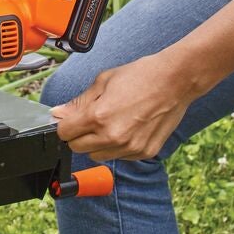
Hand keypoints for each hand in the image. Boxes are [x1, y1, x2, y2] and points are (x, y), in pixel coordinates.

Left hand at [51, 53, 193, 161]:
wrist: (175, 81)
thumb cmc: (140, 76)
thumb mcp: (103, 81)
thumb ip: (79, 102)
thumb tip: (58, 114)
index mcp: (98, 117)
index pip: (64, 133)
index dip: (64, 125)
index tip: (69, 120)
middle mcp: (113, 137)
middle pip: (78, 148)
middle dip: (78, 135)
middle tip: (91, 119)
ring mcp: (130, 147)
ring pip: (97, 156)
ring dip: (97, 144)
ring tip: (111, 123)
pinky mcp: (144, 152)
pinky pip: (119, 157)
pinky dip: (117, 147)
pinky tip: (127, 128)